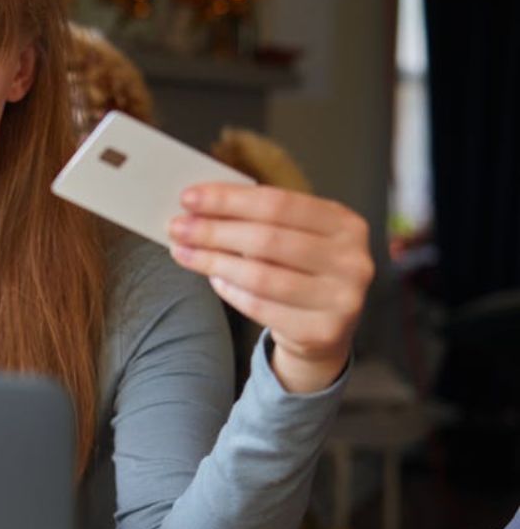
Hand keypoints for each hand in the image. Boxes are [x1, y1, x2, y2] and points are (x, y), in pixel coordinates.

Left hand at [167, 184, 374, 392]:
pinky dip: (230, 291)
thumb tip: (198, 204)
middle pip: (267, 239)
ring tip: (182, 251)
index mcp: (345, 223)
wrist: (324, 331)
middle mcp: (352, 260)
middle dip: (214, 231)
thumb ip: (258, 218)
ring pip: (260, 275)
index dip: (229, 199)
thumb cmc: (300, 271)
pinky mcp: (323, 330)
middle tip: (176, 227)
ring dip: (213, 261)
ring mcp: (342, 298)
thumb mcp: (293, 236)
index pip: (279, 203)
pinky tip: (213, 279)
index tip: (188, 197)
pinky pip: (260, 306)